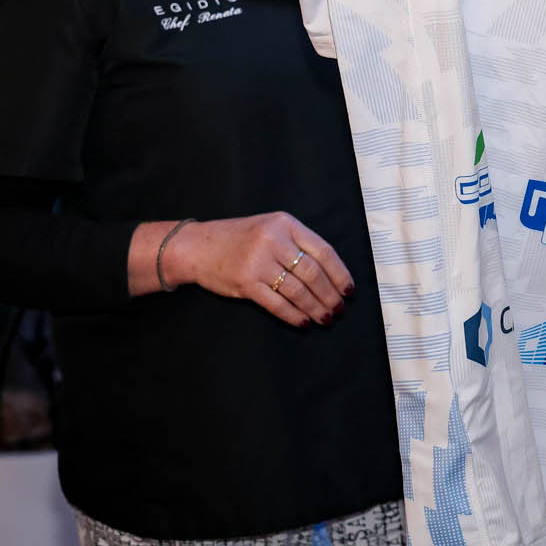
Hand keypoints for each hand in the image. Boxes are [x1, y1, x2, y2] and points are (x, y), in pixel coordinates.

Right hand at [166, 212, 354, 326]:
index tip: (349, 290)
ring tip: (325, 318)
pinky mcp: (245, 283)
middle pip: (313, 273)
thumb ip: (296, 243)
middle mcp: (273, 240)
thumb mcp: (270, 228)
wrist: (196, 246)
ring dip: (315, 308)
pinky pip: (276, 303)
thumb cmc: (238, 238)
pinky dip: (293, 315)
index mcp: (285, 224)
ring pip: (297, 290)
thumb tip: (331, 273)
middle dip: (330, 295)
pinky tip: (303, 322)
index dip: (340, 273)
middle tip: (338, 309)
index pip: (323, 250)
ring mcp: (258, 262)